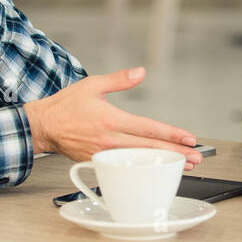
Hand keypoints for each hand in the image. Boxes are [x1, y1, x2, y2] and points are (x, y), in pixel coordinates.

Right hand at [24, 67, 202, 165]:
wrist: (43, 126)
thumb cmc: (66, 106)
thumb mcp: (93, 85)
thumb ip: (119, 79)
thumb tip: (140, 72)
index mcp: (111, 120)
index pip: (148, 128)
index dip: (171, 135)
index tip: (189, 138)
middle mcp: (110, 140)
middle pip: (150, 149)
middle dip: (176, 154)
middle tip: (197, 158)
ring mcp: (104, 154)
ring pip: (139, 161)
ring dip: (163, 163)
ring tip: (184, 166)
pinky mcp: (98, 162)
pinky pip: (124, 167)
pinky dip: (142, 168)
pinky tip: (154, 169)